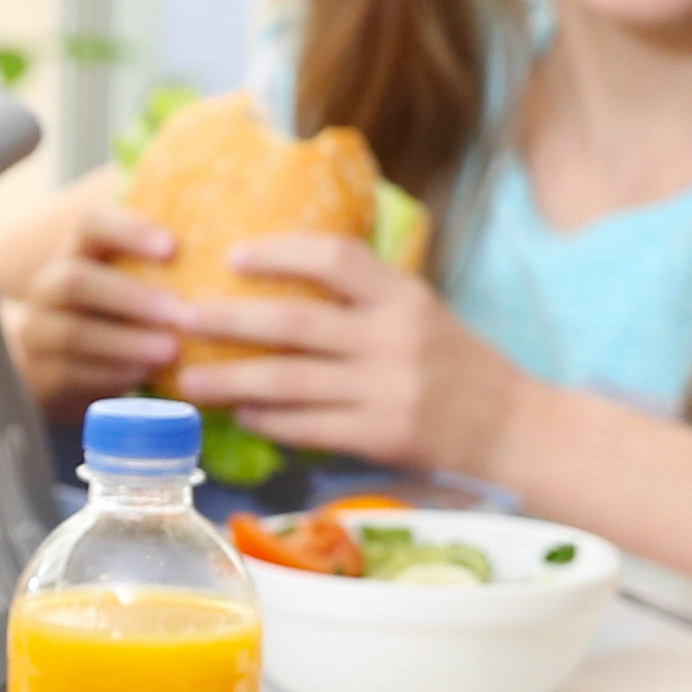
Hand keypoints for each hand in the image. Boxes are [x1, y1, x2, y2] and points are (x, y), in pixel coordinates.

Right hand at [0, 181, 181, 408]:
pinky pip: (71, 374)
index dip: (129, 231)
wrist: (56, 367)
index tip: (173, 247)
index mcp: (76, 252)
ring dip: (126, 342)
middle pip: (77, 281)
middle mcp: (49, 287)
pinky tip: (145, 378)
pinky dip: (111, 375)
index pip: (92, 224)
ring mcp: (38, 332)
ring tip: (170, 352)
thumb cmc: (114, 317)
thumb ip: (164, 266)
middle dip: (130, 296)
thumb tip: (235, 252)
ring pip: (74, 333)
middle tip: (179, 311)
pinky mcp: (41, 376)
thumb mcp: (130, 283)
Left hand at [168, 233, 515, 475]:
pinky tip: (239, 415)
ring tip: (185, 381)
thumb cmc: (459, 365)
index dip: (279, 253)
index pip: (335, 258)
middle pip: (294, 324)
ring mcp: (387, 391)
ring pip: (290, 383)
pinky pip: (308, 428)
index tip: (230, 256)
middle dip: (227, 321)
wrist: (515, 428)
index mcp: (404, 295)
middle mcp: (395, 338)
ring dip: (230, 381)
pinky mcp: (382, 438)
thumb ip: (365, 297)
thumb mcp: (421, 312)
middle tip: (176, 316)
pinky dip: (269, 420)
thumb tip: (281, 277)